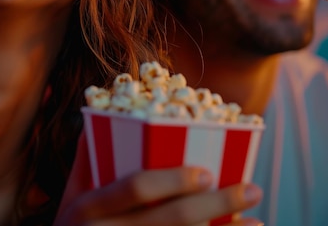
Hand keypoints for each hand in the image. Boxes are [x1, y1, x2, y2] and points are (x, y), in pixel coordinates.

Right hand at [55, 132, 262, 225]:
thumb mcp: (71, 197)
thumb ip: (87, 160)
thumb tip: (102, 112)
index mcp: (88, 208)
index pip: (135, 189)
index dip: (172, 180)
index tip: (206, 172)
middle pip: (169, 222)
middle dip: (215, 206)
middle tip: (251, 189)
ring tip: (257, 222)